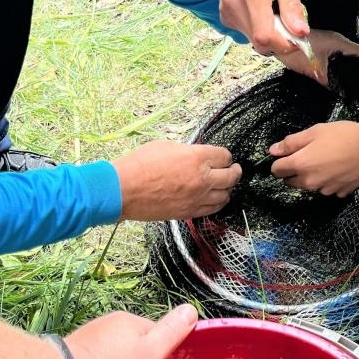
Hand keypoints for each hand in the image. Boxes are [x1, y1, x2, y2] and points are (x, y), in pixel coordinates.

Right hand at [112, 141, 240, 219]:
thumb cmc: (140, 165)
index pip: (224, 156)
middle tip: (234, 169)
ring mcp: (197, 198)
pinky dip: (217, 203)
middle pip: (231, 176)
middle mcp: (202, 179)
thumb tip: (197, 155)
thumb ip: (188, 151)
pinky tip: (216, 199)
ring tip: (226, 185)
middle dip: (234, 171)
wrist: (123, 190)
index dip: (224, 155)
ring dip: (228, 189)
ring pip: (225, 195)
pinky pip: (213, 209)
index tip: (223, 156)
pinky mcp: (189, 212)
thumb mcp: (166, 146)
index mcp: (197, 158)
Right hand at [217, 0, 306, 54]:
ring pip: (253, 40)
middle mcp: (235, 6)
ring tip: (275, 11)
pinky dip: (259, 28)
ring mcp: (226, 12)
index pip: (265, 37)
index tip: (298, 37)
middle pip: (260, 43)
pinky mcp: (224, 15)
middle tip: (291, 24)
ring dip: (270, 35)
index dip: (284, 44)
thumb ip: (292, 4)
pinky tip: (263, 11)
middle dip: (280, 41)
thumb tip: (300, 32)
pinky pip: (246, 32)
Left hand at [269, 120, 358, 196]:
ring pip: (310, 186)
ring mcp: (326, 190)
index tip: (286, 155)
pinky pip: (328, 189)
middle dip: (294, 171)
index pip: (276, 170)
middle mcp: (310, 182)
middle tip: (308, 156)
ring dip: (312, 177)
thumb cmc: (343, 136)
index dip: (278, 162)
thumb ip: (291, 142)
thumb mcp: (314, 132)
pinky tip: (338, 169)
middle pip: (291, 182)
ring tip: (327, 161)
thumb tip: (273, 150)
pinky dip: (329, 181)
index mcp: (300, 165)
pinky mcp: (340, 193)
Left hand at [278, 29, 358, 85]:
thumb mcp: (314, 70)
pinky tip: (329, 77)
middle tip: (353, 86)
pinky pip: (332, 57)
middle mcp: (337, 41)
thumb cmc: (296, 51)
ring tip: (342, 83)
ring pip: (343, 57)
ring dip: (343, 69)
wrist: (276, 39)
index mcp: (340, 43)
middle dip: (355, 70)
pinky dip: (333, 66)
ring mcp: (328, 42)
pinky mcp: (319, 46)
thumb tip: (337, 93)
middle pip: (354, 57)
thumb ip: (328, 81)